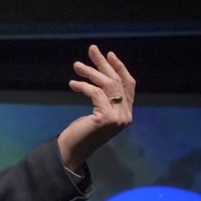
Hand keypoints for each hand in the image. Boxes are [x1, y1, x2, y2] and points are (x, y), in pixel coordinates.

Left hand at [57, 44, 135, 172]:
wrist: (72, 151)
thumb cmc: (81, 132)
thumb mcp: (96, 113)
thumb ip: (103, 99)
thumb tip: (98, 76)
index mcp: (126, 113)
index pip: (128, 85)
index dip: (120, 68)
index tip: (109, 54)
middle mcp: (126, 115)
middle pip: (117, 81)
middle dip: (103, 64)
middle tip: (91, 49)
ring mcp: (118, 118)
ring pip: (107, 85)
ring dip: (90, 72)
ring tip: (76, 65)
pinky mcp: (107, 119)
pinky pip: (95, 93)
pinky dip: (83, 86)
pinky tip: (72, 84)